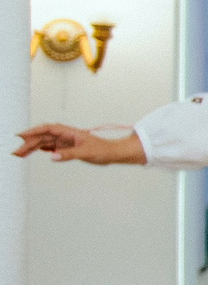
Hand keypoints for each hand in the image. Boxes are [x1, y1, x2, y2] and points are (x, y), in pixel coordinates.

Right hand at [14, 124, 145, 164]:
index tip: (22, 135)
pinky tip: (36, 151)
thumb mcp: (86, 153)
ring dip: (34, 147)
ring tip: (21, 153)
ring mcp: (67, 141)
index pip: (49, 129)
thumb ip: (68, 154)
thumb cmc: (104, 150)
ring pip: (47, 142)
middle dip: (30, 143)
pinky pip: (53, 147)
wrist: (114, 153)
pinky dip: (43, 149)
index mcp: (71, 132)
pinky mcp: (69, 147)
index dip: (35, 131)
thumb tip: (51, 156)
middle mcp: (67, 135)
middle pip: (44, 137)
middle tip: (17, 152)